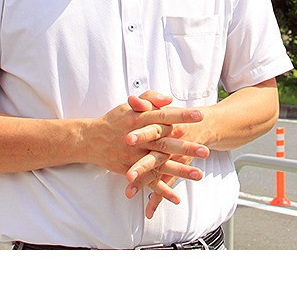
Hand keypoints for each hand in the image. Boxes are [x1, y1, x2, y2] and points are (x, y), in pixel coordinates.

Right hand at [83, 92, 206, 205]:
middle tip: (205, 150)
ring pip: (161, 164)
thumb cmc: (115, 120)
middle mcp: (140, 139)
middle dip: (185, 147)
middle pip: (166, 142)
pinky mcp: (131, 170)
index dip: (181, 116)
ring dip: (180, 170)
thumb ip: (150, 98)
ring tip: (199, 174)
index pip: (165, 116)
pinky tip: (176, 198)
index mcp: (141, 120)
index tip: (199, 115)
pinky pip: (148, 182)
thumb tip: (168, 99)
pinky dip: (161, 190)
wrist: (91, 140)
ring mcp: (135, 156)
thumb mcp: (130, 105)